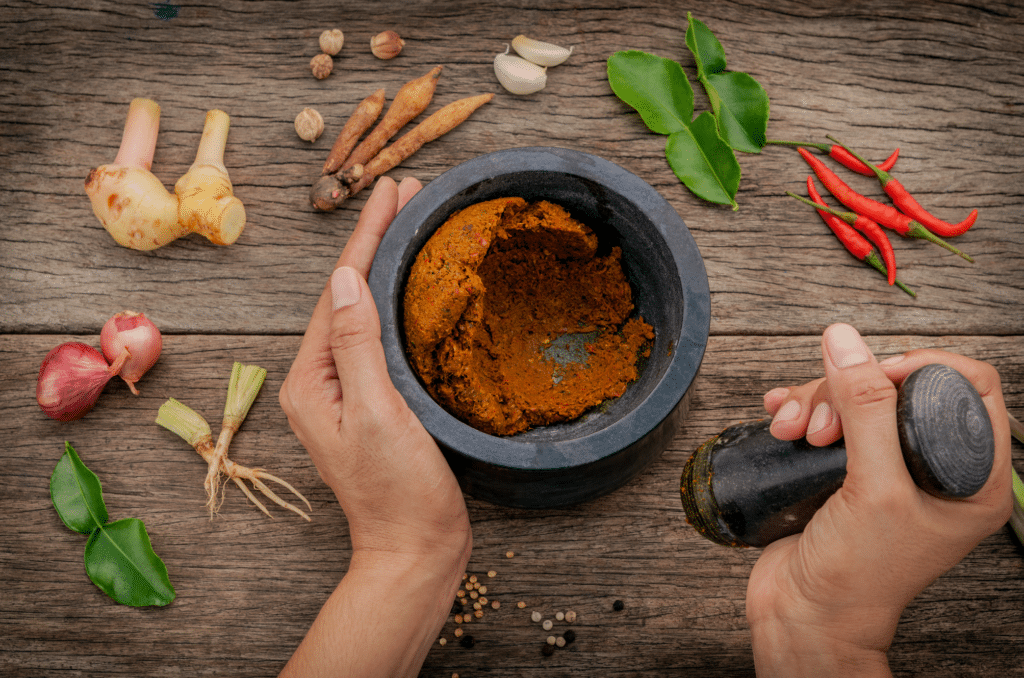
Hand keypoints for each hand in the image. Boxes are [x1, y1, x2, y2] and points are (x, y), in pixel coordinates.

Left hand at [278, 176, 470, 677]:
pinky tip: (418, 286)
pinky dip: (401, 302)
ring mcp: (349, 392)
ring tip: (415, 223)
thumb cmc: (397, 492)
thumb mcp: (378, 413)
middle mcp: (322, 380)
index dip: (366, 237)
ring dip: (390, 266)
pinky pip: (384, 337)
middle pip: (350, 296)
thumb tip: (347, 279)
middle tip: (409, 192)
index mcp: (311, 378)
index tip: (391, 190)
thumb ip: (358, 345)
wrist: (416, 551)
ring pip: (368, 313)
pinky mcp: (377, 403)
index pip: (339, 292)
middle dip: (378, 241)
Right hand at [747, 323, 1011, 676]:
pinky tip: (781, 420)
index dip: (922, 367)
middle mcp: (932, 469)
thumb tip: (847, 343)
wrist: (805, 614)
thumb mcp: (872, 488)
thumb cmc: (857, 575)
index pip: (968, 388)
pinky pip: (828, 416)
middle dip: (852, 391)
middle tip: (825, 425)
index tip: (876, 372)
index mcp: (971, 478)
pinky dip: (802, 410)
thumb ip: (865, 409)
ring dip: (818, 402)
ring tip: (794, 431)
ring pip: (858, 397)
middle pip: (901, 386)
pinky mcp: (845, 468)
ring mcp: (886, 468)